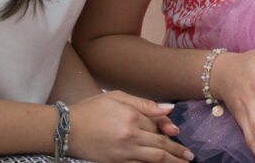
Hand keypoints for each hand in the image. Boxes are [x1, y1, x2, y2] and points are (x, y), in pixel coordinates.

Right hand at [68, 91, 191, 162]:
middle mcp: (130, 137)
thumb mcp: (118, 98)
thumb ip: (145, 104)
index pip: (156, 126)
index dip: (168, 130)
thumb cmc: (91, 109)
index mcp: (132, 118)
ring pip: (153, 160)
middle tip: (189, 158)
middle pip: (159, 146)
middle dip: (176, 152)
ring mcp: (122, 153)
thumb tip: (169, 110)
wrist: (65, 129)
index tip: (178, 133)